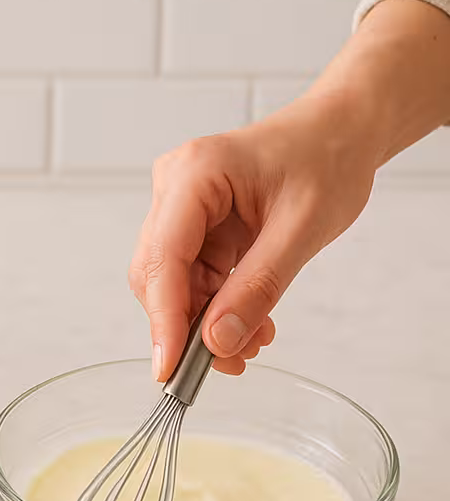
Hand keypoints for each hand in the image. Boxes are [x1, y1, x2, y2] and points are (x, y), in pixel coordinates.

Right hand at [129, 99, 378, 380]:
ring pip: (174, 283)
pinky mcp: (194, 226)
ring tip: (251, 345)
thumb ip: (258, 287)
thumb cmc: (328, 157)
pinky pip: (194, 278)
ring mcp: (180, 207)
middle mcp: (174, 188)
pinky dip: (218, 307)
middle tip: (226, 365)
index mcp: (194, 173)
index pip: (163, 258)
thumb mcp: (302, 228)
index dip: (164, 319)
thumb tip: (217, 342)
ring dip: (206, 321)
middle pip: (158, 274)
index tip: (170, 369)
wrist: (342, 131)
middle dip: (188, 326)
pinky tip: (248, 324)